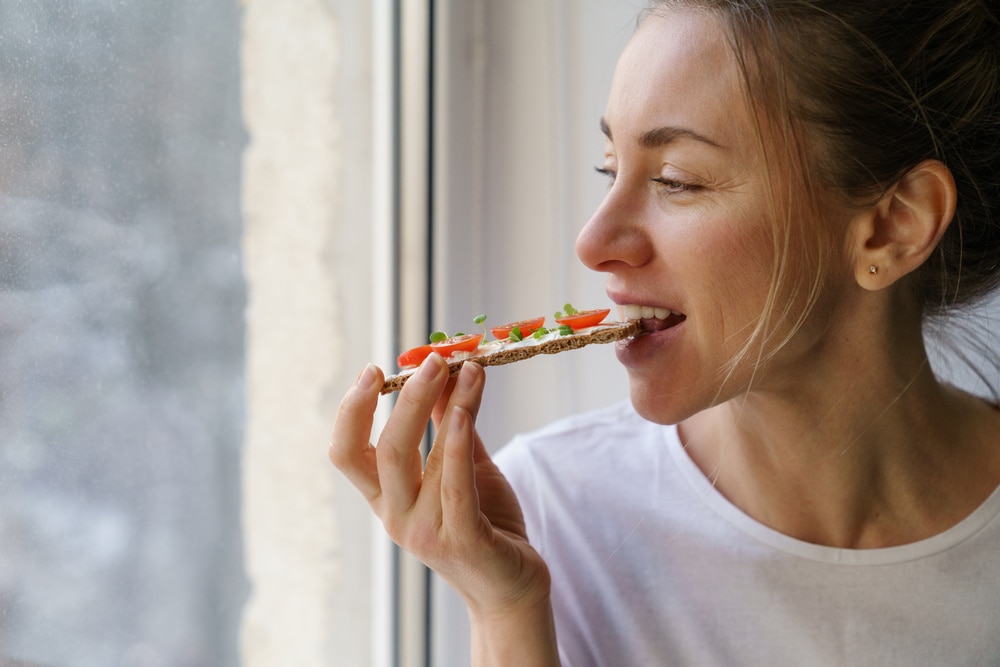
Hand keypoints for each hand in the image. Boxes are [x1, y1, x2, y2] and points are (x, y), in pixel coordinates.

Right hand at [329, 354, 550, 616]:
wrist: (513, 586)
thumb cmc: (486, 522)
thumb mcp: (462, 466)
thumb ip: (449, 423)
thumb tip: (442, 371)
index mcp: (387, 498)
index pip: (346, 452)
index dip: (352, 410)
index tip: (373, 370)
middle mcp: (396, 516)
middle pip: (383, 449)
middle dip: (406, 398)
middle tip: (433, 360)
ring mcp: (425, 532)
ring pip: (421, 459)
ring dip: (447, 405)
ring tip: (468, 370)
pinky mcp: (460, 541)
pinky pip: (454, 485)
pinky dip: (455, 443)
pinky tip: (465, 412)